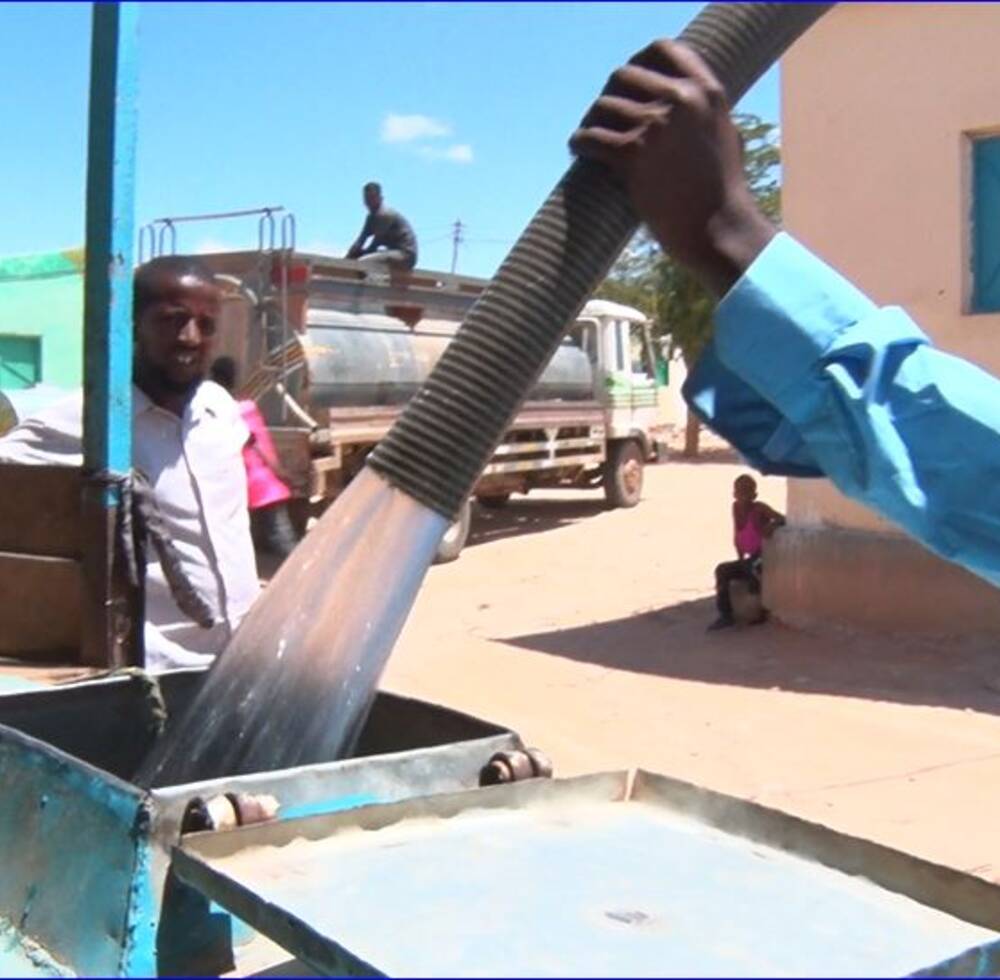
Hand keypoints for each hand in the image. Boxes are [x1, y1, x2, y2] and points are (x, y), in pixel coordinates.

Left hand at [569, 40, 775, 294]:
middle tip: (602, 120)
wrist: (719, 229)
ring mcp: (656, 126)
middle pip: (622, 77)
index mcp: (705, 90)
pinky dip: (578, 145)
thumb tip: (676, 97)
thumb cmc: (722, 192)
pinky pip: (590, 138)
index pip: (661, 50)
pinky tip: (577, 152)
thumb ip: (699, 111)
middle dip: (608, 97)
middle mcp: (681, 100)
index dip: (637, 63)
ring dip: (590, 123)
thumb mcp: (722, 134)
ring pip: (601, 107)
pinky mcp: (633, 155)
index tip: (625, 84)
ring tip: (589, 141)